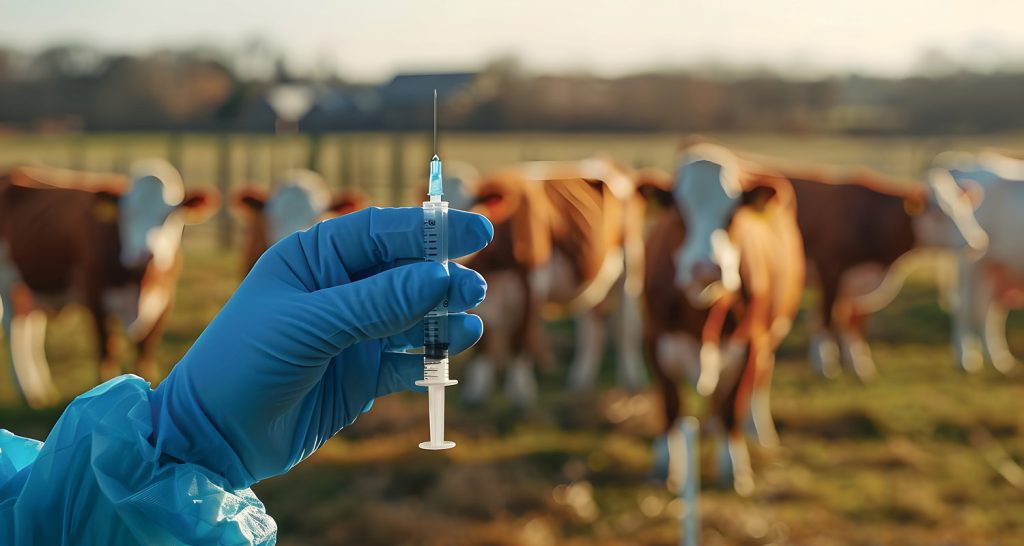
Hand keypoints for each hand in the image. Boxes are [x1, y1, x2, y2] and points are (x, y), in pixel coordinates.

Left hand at [150, 207, 491, 487]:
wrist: (213, 438)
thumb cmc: (245, 362)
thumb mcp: (309, 325)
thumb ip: (378, 302)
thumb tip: (442, 277)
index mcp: (316, 258)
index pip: (383, 232)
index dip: (431, 229)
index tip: (477, 232)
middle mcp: (340, 290)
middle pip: (406, 273)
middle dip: (442, 279)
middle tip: (473, 290)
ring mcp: (354, 333)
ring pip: (414, 318)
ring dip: (442, 318)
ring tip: (469, 324)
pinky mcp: (364, 375)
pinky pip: (409, 359)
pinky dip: (431, 356)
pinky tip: (453, 349)